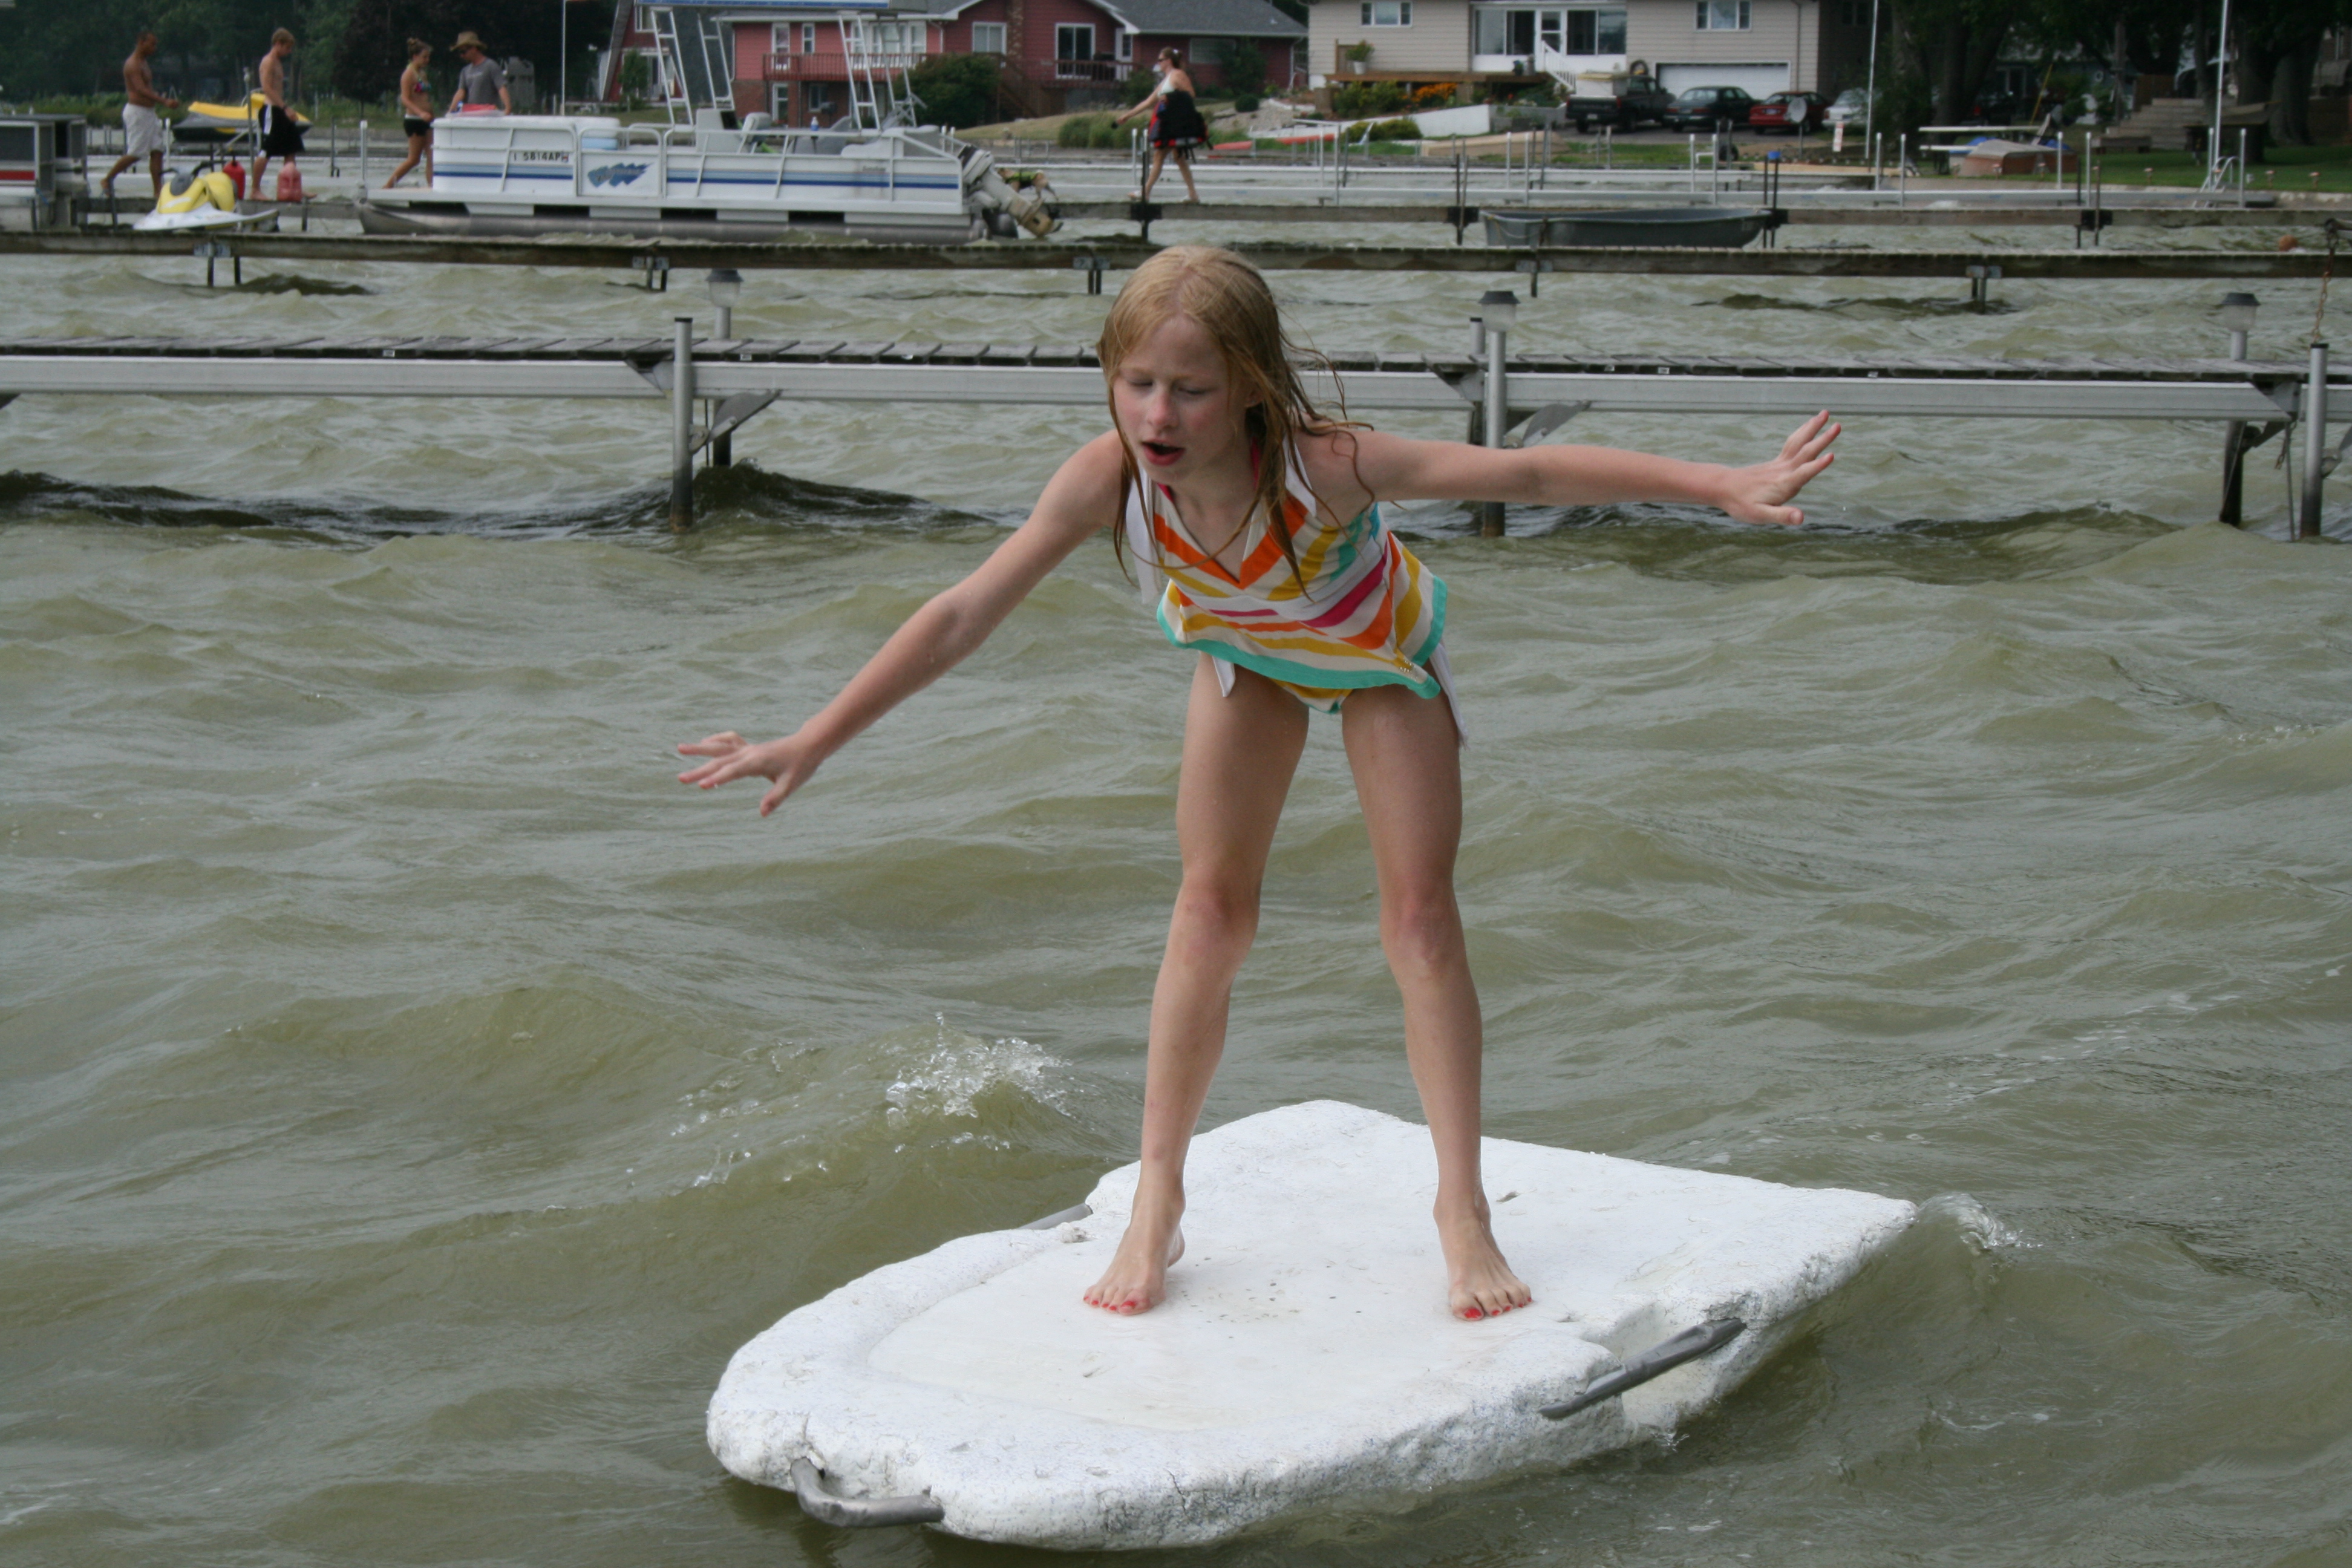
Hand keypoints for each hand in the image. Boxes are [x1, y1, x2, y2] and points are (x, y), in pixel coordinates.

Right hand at [677, 730, 820, 815]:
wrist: (809, 744)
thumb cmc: (801, 765)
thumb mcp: (792, 784)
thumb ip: (776, 798)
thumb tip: (763, 814)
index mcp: (757, 762)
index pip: (733, 772)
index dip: (717, 779)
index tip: (701, 786)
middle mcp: (749, 753)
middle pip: (720, 761)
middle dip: (699, 770)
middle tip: (680, 778)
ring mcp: (748, 749)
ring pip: (720, 748)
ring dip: (699, 749)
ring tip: (679, 748)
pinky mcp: (750, 748)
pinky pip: (729, 741)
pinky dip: (715, 741)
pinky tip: (704, 743)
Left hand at [1718, 411, 1838, 526]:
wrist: (1722, 487)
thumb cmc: (1741, 504)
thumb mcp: (1760, 515)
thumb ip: (1782, 515)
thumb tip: (1801, 518)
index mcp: (1783, 484)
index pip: (1803, 474)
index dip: (1816, 467)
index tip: (1831, 455)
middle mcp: (1783, 471)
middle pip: (1805, 452)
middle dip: (1822, 439)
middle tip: (1838, 425)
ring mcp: (1780, 464)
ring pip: (1799, 442)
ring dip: (1812, 427)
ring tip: (1825, 413)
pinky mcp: (1777, 462)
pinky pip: (1793, 443)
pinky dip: (1803, 432)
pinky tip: (1810, 425)